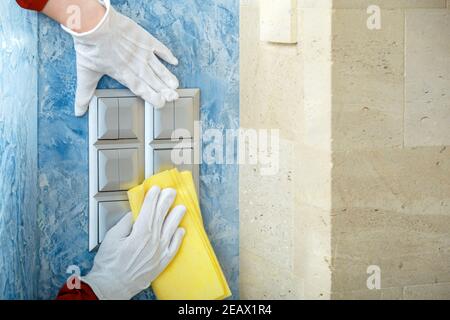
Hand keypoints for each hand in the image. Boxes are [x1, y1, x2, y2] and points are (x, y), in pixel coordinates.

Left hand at [60, 0, 179, 115]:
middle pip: (155, 82)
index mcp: (125, 76)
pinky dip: (167, 55)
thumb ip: (84, 94)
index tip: (161, 104)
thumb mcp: (86, 73)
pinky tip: (174, 61)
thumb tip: (78, 112)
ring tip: (176, 86)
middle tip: (174, 97)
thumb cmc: (90, 48)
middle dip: (165, 91)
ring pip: (160, 68)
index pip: (142, 90)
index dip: (153, 98)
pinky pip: (160, 48)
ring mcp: (143, 53)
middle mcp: (137, 66)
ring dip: (168, 77)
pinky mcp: (145, 40)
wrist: (95, 25)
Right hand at [83, 186, 185, 299]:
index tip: (156, 189)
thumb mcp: (112, 238)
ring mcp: (159, 252)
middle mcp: (152, 241)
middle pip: (161, 217)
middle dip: (166, 202)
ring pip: (171, 230)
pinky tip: (181, 230)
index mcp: (140, 233)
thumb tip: (133, 215)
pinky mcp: (161, 262)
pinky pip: (174, 248)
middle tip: (171, 192)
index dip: (153, 198)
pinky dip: (178, 238)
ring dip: (176, 217)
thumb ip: (124, 224)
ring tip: (181, 207)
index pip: (149, 210)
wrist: (112, 286)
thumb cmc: (109, 264)